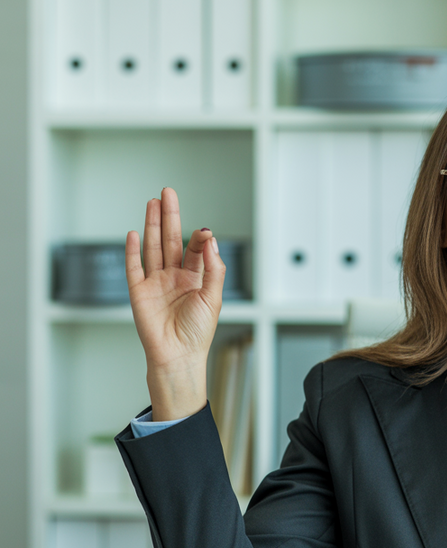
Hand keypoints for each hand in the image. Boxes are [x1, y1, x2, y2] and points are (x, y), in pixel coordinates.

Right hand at [125, 188, 224, 419]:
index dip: (199, 237)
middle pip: (170, 239)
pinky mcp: (139, 292)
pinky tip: (133, 232)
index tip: (202, 229)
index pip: (196, 248)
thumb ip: (213, 269)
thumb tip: (210, 240)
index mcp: (196, 278)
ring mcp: (156, 282)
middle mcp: (175, 277)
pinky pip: (134, 266)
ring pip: (152, 247)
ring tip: (153, 203)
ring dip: (151, 225)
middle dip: (169, 216)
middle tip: (167, 192)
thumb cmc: (198, 332)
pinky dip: (132, 250)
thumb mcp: (214, 298)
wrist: (178, 355)